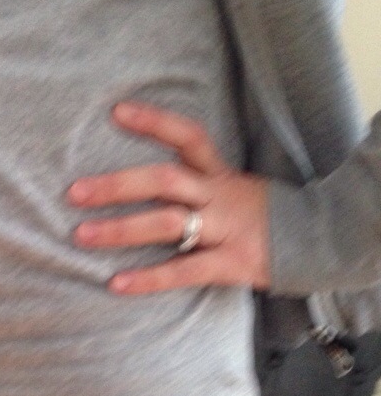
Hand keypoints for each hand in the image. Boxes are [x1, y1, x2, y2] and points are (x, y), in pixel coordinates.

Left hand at [66, 102, 270, 293]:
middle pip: (165, 180)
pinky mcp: (230, 263)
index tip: (117, 111)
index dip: (154, 122)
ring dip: (120, 229)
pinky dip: (148, 279)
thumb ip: (198, 184)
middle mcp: (219, 196)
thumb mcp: (235, 189)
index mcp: (220, 174)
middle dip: (117, 185)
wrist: (320, 243)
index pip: (188, 137)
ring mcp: (225, 229)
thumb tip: (145, 183)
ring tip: (82, 234)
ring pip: (167, 223)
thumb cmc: (263, 217)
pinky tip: (116, 284)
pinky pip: (183, 270)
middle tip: (74, 192)